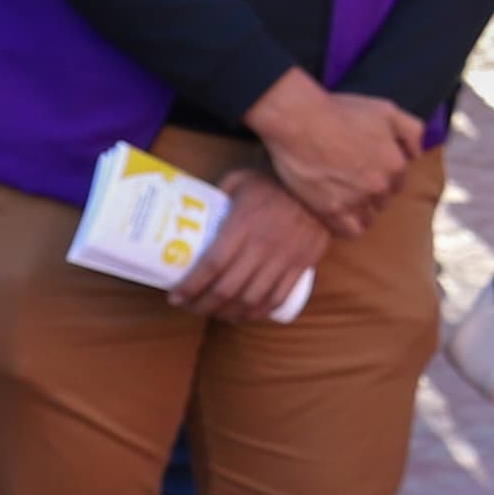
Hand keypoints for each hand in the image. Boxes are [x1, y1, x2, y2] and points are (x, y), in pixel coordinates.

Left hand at [168, 168, 325, 322]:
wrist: (318, 187)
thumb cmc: (274, 181)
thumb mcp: (241, 179)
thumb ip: (218, 195)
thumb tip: (192, 211)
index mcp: (243, 224)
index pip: (212, 264)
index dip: (191, 286)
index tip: (175, 296)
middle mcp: (262, 246)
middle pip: (227, 288)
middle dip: (203, 304)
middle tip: (189, 307)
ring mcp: (283, 258)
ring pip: (251, 299)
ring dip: (228, 313)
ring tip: (214, 313)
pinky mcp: (300, 266)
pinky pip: (277, 298)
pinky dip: (258, 312)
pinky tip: (244, 314)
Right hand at [242, 71, 420, 231]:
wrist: (299, 120)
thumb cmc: (340, 112)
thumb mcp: (386, 110)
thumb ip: (412, 131)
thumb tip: (418, 154)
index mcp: (395, 164)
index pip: (398, 183)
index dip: (383, 175)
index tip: (367, 168)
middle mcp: (380, 186)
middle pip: (383, 201)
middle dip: (372, 192)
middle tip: (352, 179)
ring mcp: (356, 201)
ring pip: (369, 218)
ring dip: (360, 210)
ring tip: (343, 196)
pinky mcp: (332, 212)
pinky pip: (350, 231)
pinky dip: (348, 226)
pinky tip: (338, 213)